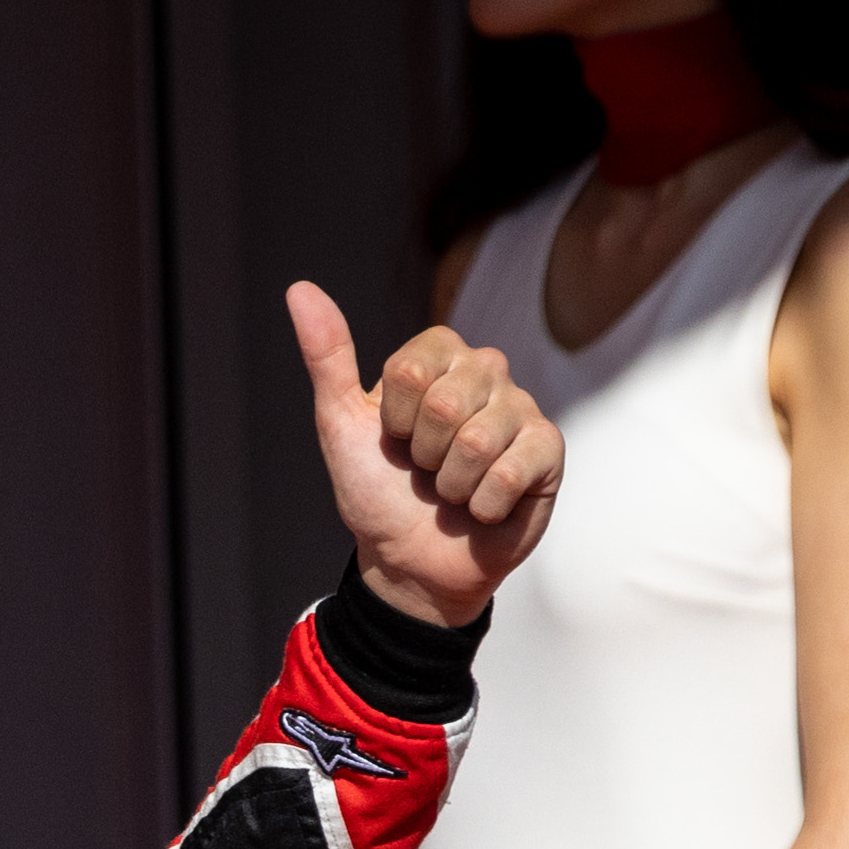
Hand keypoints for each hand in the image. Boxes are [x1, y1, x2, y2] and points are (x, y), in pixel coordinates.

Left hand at [287, 282, 561, 626]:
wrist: (407, 561)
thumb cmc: (376, 490)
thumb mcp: (340, 424)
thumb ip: (327, 356)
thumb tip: (299, 288)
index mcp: (439, 356)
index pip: (413, 365)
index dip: (393, 417)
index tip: (393, 438)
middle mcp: (486, 371)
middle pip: (446, 401)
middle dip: (422, 453)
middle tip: (424, 470)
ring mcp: (521, 409)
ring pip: (478, 440)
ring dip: (450, 484)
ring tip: (451, 491)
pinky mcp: (548, 452)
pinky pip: (510, 472)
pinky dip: (482, 505)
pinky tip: (482, 508)